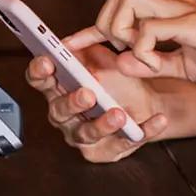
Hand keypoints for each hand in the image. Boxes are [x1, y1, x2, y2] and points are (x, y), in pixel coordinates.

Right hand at [26, 44, 167, 162]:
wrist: (148, 100)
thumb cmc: (118, 78)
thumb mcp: (102, 57)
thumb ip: (85, 49)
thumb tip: (69, 43)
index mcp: (58, 87)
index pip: (39, 80)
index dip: (39, 72)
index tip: (47, 62)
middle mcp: (64, 115)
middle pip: (59, 111)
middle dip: (72, 102)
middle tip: (88, 94)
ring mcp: (82, 135)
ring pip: (86, 133)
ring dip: (102, 124)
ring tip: (119, 114)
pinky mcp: (105, 151)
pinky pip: (122, 144)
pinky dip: (141, 132)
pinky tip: (156, 120)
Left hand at [69, 0, 195, 92]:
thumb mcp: (181, 66)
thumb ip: (151, 63)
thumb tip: (120, 62)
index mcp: (168, 11)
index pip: (121, 5)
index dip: (92, 27)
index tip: (72, 46)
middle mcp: (173, 3)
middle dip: (107, 24)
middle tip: (123, 51)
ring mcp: (183, 10)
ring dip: (122, 31)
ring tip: (139, 56)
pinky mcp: (195, 24)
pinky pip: (151, 27)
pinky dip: (142, 47)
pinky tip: (152, 62)